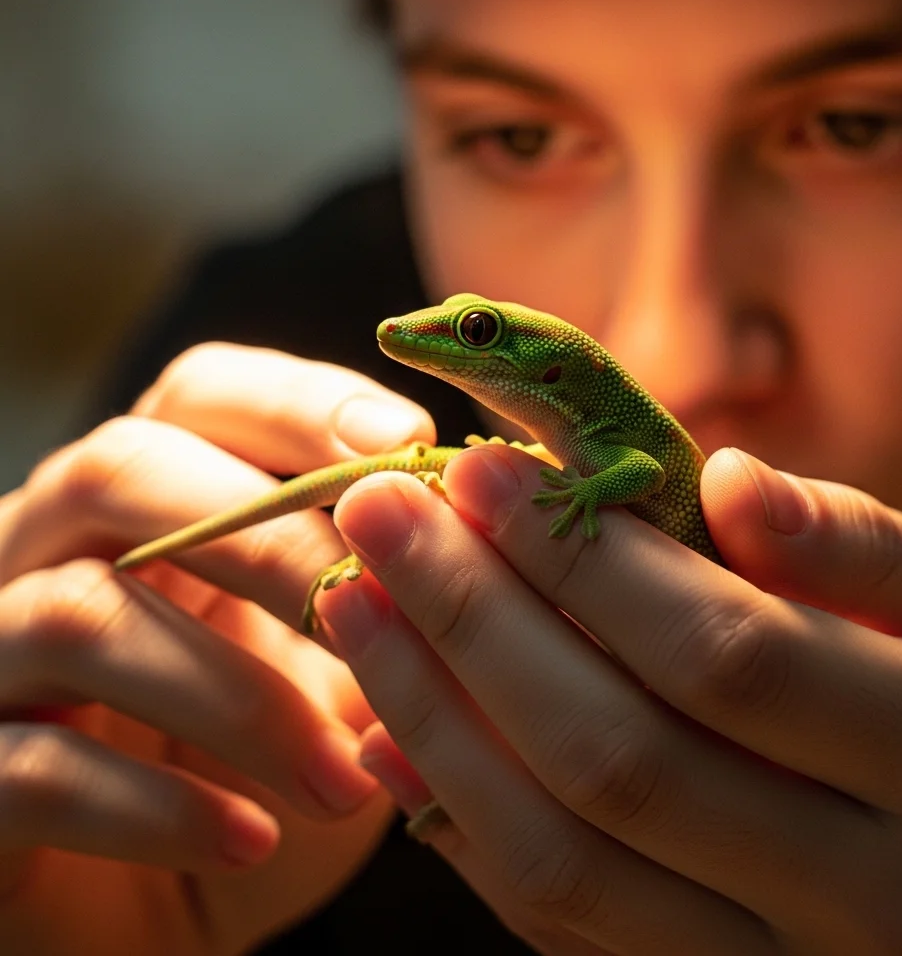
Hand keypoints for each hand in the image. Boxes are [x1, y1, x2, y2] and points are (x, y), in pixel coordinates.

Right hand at [0, 343, 435, 954]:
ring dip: (236, 697)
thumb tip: (466, 541)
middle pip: (122, 470)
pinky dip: (155, 805)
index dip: (300, 402)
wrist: (163, 899)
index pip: (200, 394)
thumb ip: (382, 601)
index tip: (407, 441)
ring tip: (343, 780)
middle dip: (265, 537)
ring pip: (80, 616)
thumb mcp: (334, 671)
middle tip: (372, 608)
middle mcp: (48, 546)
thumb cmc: (262, 762)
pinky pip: (30, 767)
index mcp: (149, 501)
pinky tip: (252, 838)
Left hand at [318, 443, 901, 954]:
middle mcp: (869, 897)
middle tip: (381, 511)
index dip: (586, 558)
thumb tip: (733, 481)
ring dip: (431, 714)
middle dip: (474, 618)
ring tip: (350, 599)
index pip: (726, 653)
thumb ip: (866, 545)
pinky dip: (454, 817)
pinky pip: (554, 921)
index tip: (482, 469)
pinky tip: (384, 725)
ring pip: (561, 854)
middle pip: (617, 755)